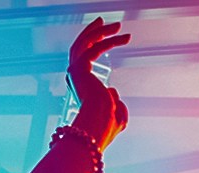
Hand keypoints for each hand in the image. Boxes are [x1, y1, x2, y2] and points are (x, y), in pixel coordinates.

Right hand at [68, 18, 131, 149]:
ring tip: (116, 25)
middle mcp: (74, 77)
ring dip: (100, 32)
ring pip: (85, 43)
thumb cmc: (106, 125)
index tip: (106, 38)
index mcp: (80, 86)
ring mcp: (75, 71)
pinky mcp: (79, 68)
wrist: (98, 125)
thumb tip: (113, 91)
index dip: (94, 46)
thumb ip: (114, 102)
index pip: (84, 60)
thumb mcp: (114, 113)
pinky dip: (109, 41)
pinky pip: (94, 47)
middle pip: (80, 47)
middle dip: (92, 32)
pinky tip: (123, 37)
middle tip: (103, 21)